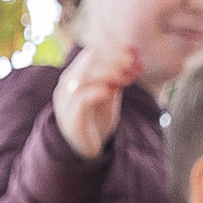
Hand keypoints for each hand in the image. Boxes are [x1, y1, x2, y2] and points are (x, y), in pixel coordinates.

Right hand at [52, 44, 131, 160]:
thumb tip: (134, 58)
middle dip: (115, 59)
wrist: (85, 152)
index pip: (92, 53)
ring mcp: (65, 103)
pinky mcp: (71, 119)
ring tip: (128, 78)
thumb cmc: (97, 121)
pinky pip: (82, 99)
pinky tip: (114, 92)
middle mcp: (65, 86)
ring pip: (84, 77)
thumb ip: (116, 77)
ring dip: (109, 73)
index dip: (115, 50)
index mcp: (73, 76)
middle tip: (134, 64)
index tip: (136, 53)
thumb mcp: (108, 94)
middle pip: (88, 61)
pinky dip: (99, 92)